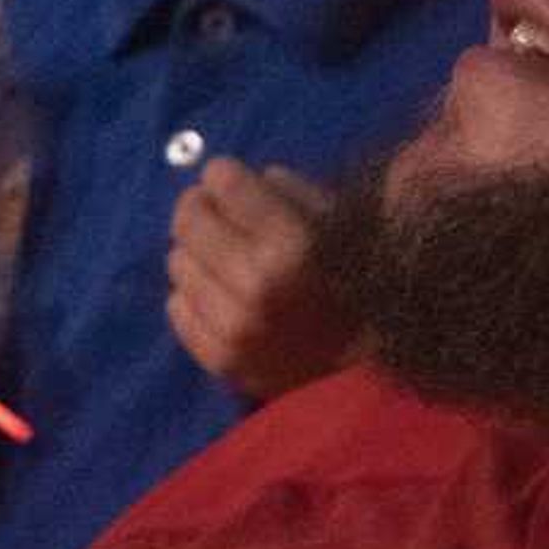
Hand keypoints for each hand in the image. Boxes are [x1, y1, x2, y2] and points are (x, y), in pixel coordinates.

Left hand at [167, 159, 353, 399]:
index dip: (224, 176)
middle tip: (214, 213)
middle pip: (188, 220)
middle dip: (199, 207)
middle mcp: (257, 285)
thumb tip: (228, 182)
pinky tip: (221, 296)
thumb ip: (286, 193)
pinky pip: (177, 308)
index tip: (231, 183)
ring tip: (225, 261)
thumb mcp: (338, 224)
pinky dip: (194, 295)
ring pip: (178, 262)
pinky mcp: (220, 360)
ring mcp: (234, 327)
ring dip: (197, 254)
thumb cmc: (358, 286)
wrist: (371, 372)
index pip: (222, 182)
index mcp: (293, 245)